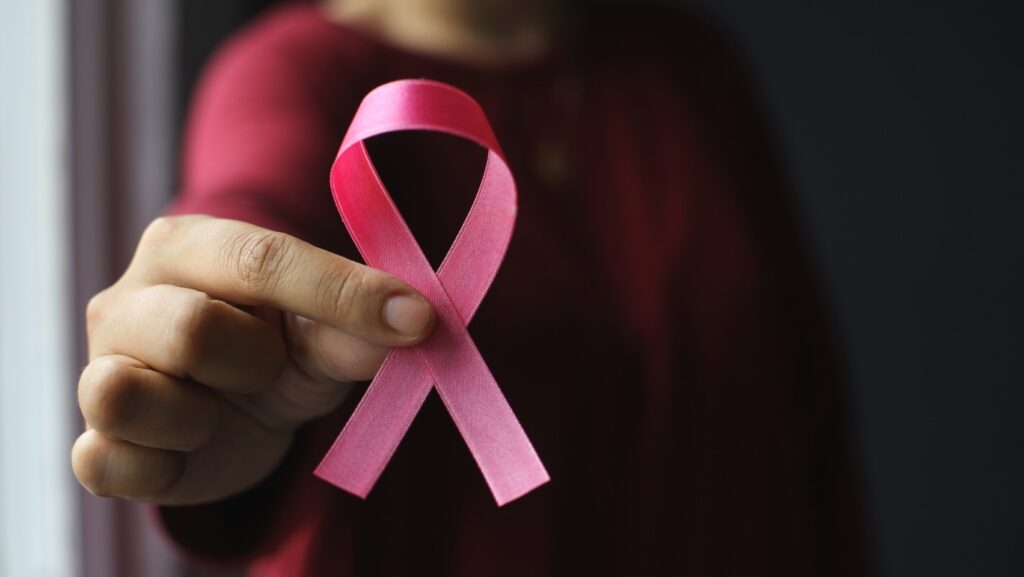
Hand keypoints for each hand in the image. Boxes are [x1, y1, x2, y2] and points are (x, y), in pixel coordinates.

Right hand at [72, 215, 433, 504]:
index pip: (260, 260)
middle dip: (254, 362)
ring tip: (218, 410)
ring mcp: (97, 370)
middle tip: (267, 368)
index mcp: (187, 247)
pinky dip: (162, 467)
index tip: (418, 321)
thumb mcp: (325, 335)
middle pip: (190, 329)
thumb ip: (357, 327)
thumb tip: (413, 322)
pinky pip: (103, 460)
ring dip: (197, 418)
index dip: (343, 294)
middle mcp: (127, 300)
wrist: (237, 414)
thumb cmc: (277, 351)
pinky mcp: (94, 442)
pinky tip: (190, 452)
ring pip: (125, 394)